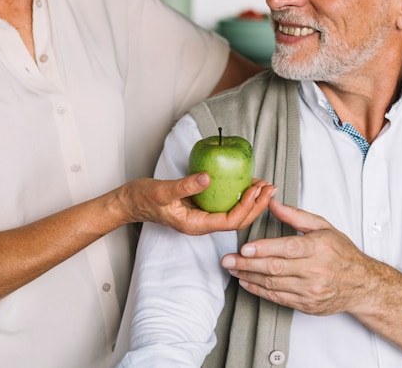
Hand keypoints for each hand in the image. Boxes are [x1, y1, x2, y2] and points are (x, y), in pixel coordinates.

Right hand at [120, 175, 275, 235]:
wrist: (130, 202)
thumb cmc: (143, 198)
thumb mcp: (163, 190)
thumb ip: (185, 185)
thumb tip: (208, 177)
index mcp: (196, 225)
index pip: (230, 221)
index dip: (247, 207)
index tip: (257, 190)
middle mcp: (202, 224)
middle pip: (237, 220)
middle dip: (257, 205)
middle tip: (270, 187)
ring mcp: (201, 217)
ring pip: (233, 214)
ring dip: (250, 201)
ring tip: (263, 185)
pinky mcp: (199, 209)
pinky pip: (224, 205)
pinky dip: (237, 196)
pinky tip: (242, 184)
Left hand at [221, 198, 372, 315]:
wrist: (362, 285)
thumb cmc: (341, 252)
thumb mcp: (322, 226)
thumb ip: (295, 215)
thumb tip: (272, 202)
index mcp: (318, 248)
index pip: (287, 248)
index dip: (264, 249)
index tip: (245, 248)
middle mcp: (315, 271)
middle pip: (275, 268)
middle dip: (247, 264)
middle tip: (227, 260)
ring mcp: (311, 290)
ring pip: (274, 284)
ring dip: (249, 277)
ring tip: (232, 269)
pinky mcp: (307, 305)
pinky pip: (279, 298)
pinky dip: (260, 291)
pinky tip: (247, 283)